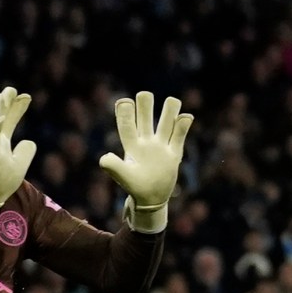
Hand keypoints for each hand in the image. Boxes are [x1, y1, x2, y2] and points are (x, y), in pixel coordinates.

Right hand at [0, 87, 35, 227]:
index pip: (9, 121)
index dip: (16, 108)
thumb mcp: (21, 163)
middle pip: (0, 118)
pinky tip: (0, 119)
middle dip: (5, 103)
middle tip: (10, 88)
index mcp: (2, 142)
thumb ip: (25, 150)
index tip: (25, 95)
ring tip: (1, 96)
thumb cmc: (4, 180)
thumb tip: (29, 141)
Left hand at [99, 90, 195, 232]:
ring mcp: (161, 146)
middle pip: (145, 119)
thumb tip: (104, 157)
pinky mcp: (174, 152)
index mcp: (132, 146)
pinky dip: (183, 126)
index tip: (124, 101)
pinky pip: (179, 136)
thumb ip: (113, 167)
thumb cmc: (135, 187)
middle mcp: (146, 142)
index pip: (128, 127)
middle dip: (145, 107)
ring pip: (165, 124)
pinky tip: (186, 116)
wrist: (152, 198)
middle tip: (144, 94)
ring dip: (168, 112)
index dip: (125, 114)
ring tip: (172, 100)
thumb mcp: (123, 177)